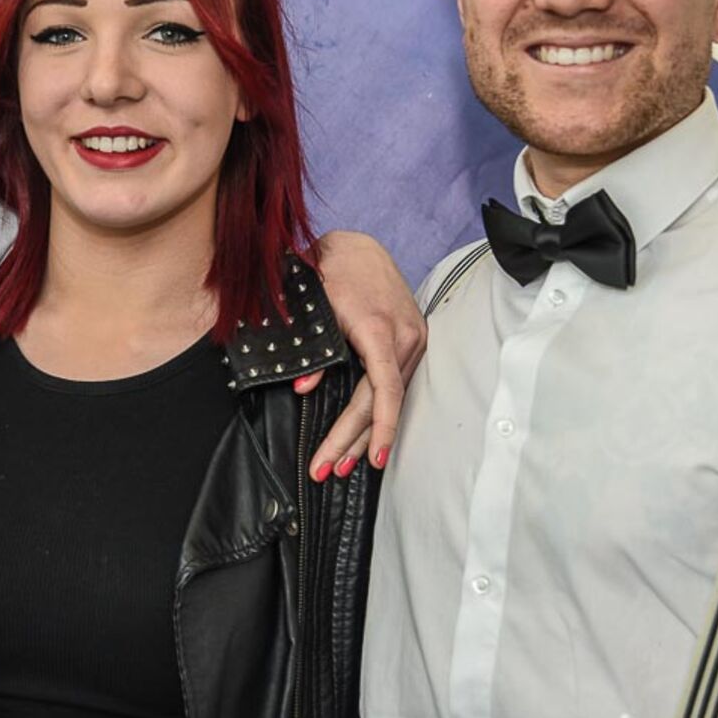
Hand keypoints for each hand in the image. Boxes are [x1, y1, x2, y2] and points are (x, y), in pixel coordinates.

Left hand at [306, 230, 426, 480]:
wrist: (359, 247)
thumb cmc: (332, 270)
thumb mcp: (314, 307)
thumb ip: (313, 350)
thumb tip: (305, 390)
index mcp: (379, 329)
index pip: (385, 390)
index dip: (379, 428)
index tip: (372, 460)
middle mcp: (405, 337)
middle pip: (382, 403)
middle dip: (354, 441)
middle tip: (327, 470)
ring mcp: (413, 340)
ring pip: (390, 399)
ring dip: (366, 434)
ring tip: (340, 465)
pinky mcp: (411, 342)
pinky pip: (395, 386)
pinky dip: (379, 413)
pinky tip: (364, 439)